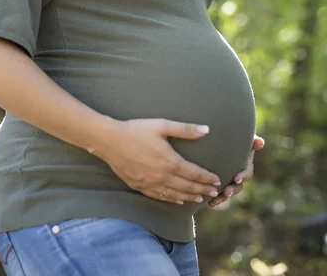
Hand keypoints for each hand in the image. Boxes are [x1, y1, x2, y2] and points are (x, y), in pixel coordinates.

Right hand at [94, 118, 221, 204]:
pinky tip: (177, 200)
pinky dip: (172, 200)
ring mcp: (151, 184)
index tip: (217, 180)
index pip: (195, 174)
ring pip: (175, 195)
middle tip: (213, 192)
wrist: (110, 141)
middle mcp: (162, 176)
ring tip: (200, 198)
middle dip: (202, 189)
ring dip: (189, 197)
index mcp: (170, 162)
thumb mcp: (162, 125)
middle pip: (187, 187)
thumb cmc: (136, 130)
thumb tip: (206, 130)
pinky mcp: (140, 187)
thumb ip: (185, 129)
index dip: (207, 178)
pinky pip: (161, 197)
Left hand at [208, 134, 264, 208]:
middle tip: (226, 191)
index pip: (247, 173)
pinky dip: (214, 199)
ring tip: (215, 201)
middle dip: (233, 190)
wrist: (218, 140)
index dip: (243, 176)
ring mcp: (227, 180)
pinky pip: (217, 194)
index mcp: (244, 165)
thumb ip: (251, 140)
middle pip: (238, 186)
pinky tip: (209, 204)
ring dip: (223, 197)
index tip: (236, 178)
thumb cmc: (232, 136)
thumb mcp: (242, 137)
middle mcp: (237, 175)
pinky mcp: (217, 183)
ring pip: (227, 192)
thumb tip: (261, 142)